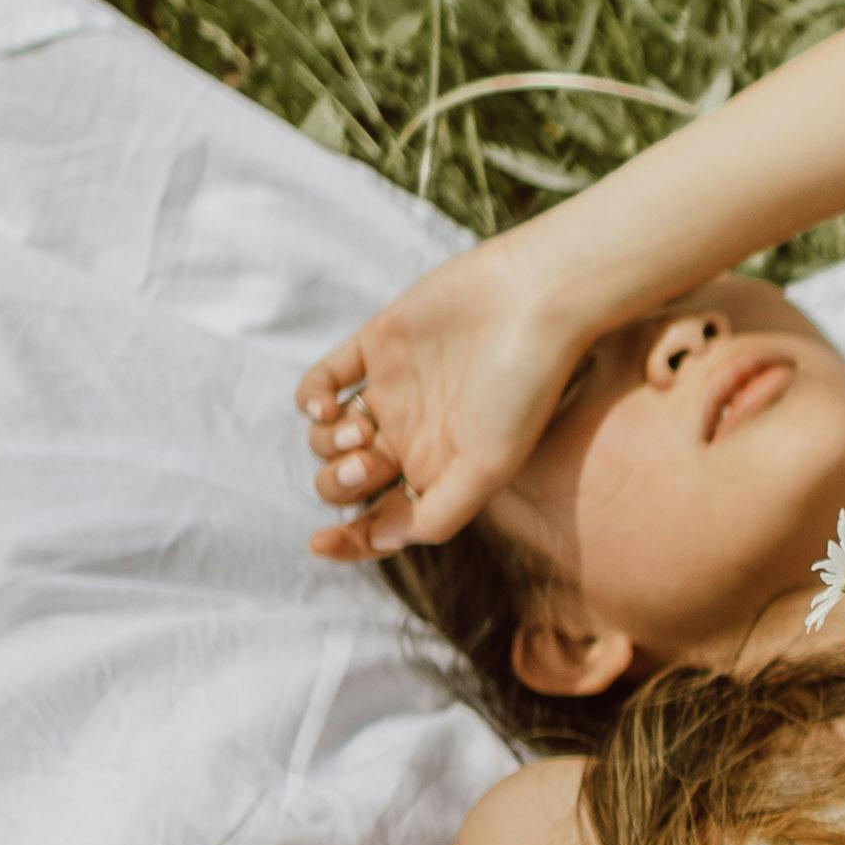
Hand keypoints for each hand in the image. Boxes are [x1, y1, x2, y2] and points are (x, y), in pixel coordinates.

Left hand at [299, 242, 589, 558]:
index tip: (321, 542)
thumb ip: (436, 515)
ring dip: (328, 443)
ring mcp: (391, 391)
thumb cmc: (521, 388)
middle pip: (344, 482)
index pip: (379, 521)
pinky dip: (310, 399)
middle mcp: (410, 435)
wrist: (534, 301)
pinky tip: (324, 405)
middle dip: (341, 483)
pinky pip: (320, 382)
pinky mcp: (375, 346)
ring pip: (326, 437)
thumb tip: (378, 542)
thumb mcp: (488, 468)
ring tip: (361, 428)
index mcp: (437, 471)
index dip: (348, 541)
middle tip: (365, 461)